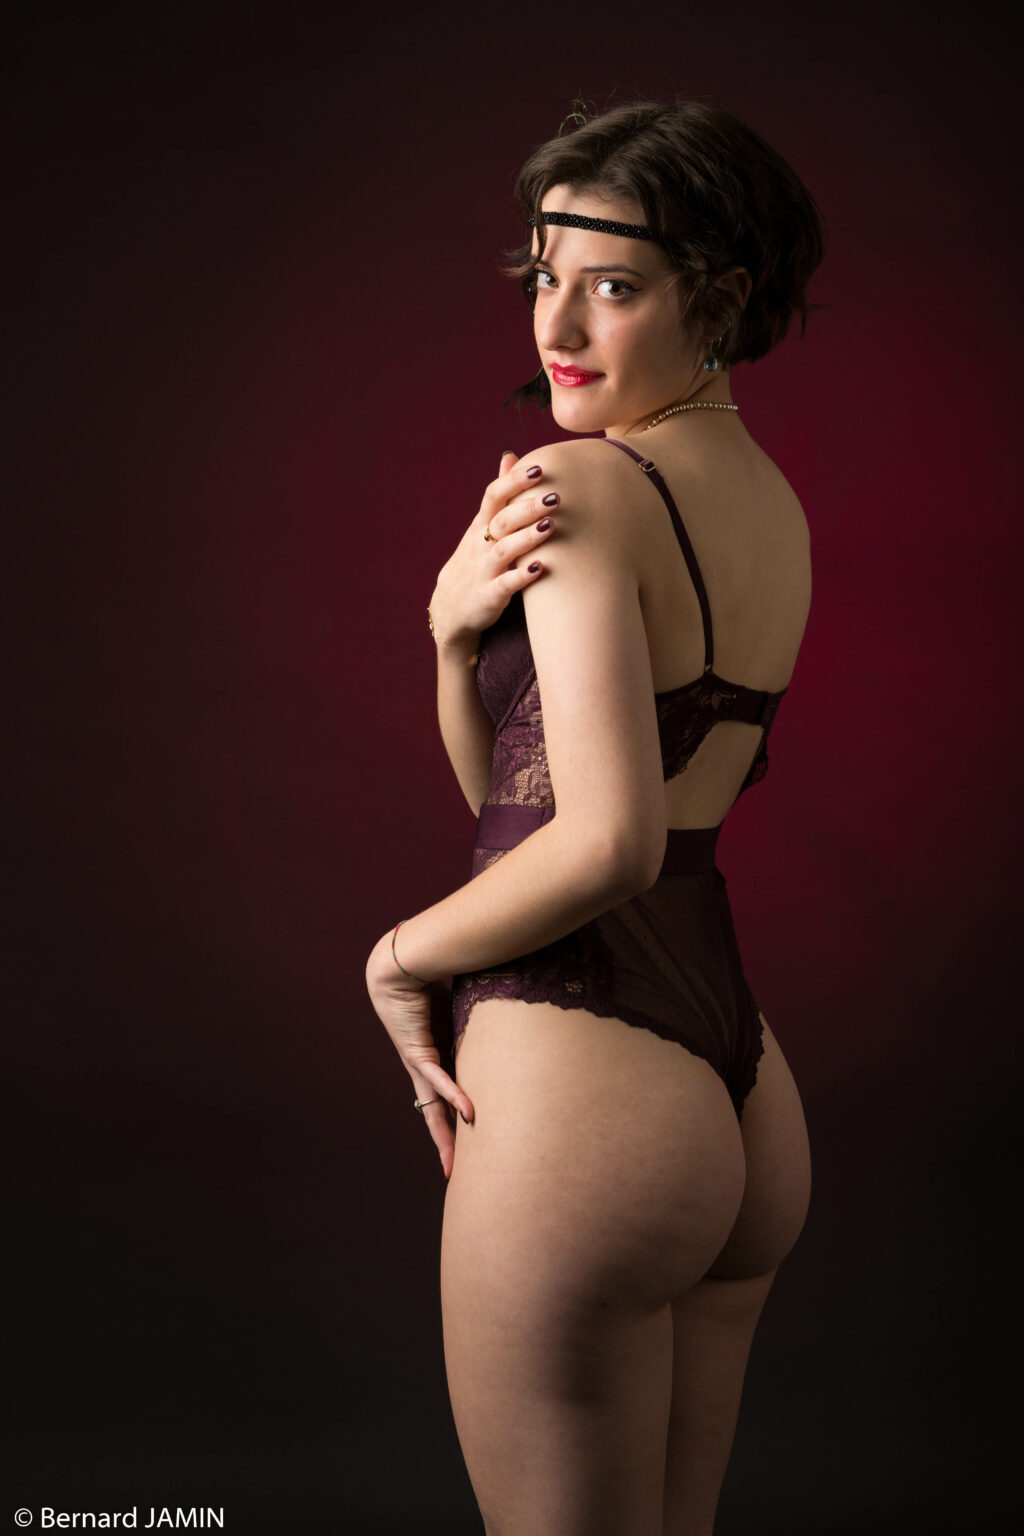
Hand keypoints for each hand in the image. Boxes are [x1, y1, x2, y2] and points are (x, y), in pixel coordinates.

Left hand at [365, 931, 474, 1180]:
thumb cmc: (429, 976)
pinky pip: (438, 1078)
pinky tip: (468, 1115)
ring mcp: (417, 1060)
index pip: (443, 1097)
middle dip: (445, 1144)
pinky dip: (454, 1095)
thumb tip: (514, 1009)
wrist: (399, 963)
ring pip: (432, 1108)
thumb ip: (481, 1015)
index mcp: (431, 1056)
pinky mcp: (416, 1049)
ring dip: (444, 1137)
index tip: (464, 1142)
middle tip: (455, 1173)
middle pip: (434, 1113)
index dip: (452, 1121)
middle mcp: (422, 1064)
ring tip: (453, 1164)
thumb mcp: (462, 1004)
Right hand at [428, 450, 557, 645]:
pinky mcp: (487, 597)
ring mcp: (483, 571)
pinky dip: (521, 577)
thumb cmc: (475, 562)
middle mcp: (480, 545)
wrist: (450, 610)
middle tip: (555, 496)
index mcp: (481, 525)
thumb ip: (499, 494)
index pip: (493, 495)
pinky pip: (504, 585)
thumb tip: (510, 456)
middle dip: (527, 507)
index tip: (539, 469)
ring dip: (526, 538)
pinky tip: (540, 568)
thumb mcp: (481, 526)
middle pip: (501, 520)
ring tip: (549, 526)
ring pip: (503, 550)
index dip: (514, 481)